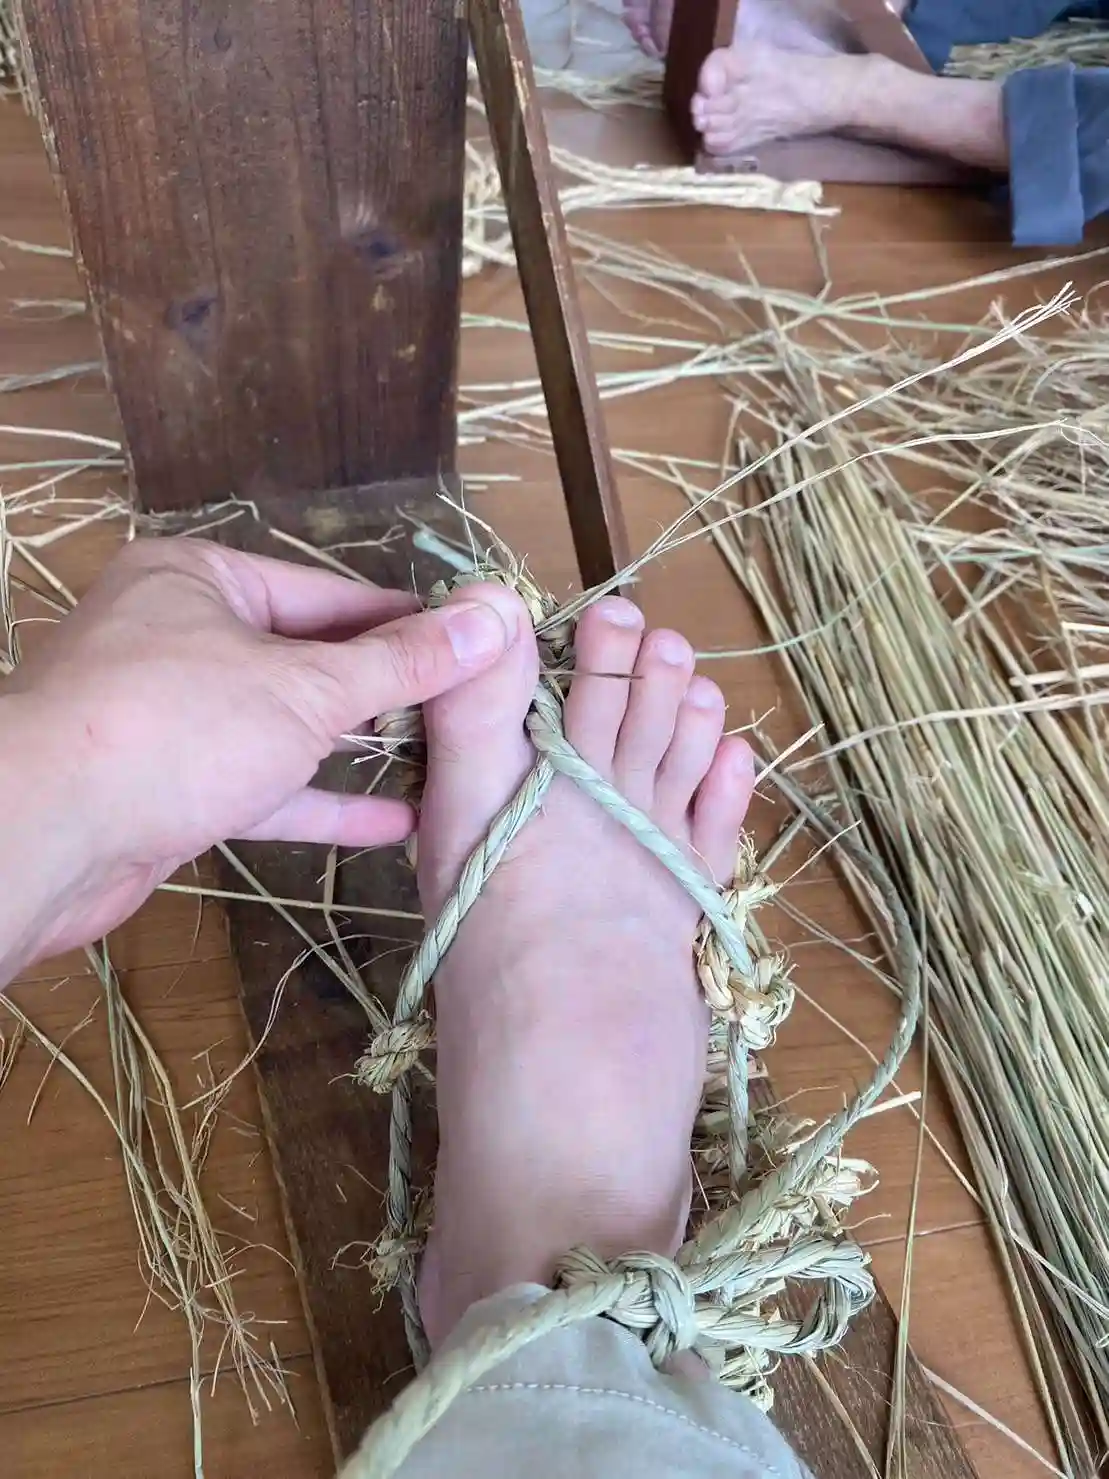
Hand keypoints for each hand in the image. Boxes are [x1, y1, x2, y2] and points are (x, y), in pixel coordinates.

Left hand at [0, 537, 521, 975]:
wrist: (44, 836)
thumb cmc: (174, 728)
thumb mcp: (305, 687)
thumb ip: (400, 663)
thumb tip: (491, 620)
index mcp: (198, 578)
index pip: (327, 593)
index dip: (405, 622)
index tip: (475, 645)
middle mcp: (177, 635)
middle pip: (304, 658)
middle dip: (383, 691)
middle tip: (468, 710)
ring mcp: (168, 715)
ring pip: (281, 727)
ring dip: (354, 751)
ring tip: (439, 764)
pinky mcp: (166, 787)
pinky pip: (257, 784)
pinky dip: (317, 802)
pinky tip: (390, 822)